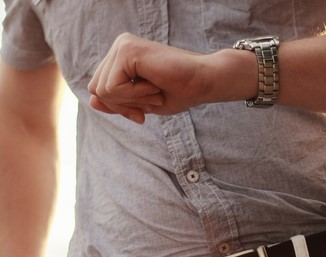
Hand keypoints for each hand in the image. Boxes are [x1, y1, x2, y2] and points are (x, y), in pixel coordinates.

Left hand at [88, 33, 211, 123]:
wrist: (203, 82)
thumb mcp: (142, 103)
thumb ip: (117, 101)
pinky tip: (154, 86)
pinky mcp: (127, 49)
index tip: (143, 113)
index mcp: (121, 56)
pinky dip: (134, 96)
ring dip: (131, 101)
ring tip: (155, 91)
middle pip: (96, 89)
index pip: (99, 89)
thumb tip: (92, 101)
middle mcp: (119, 46)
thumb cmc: (180, 91)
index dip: (119, 107)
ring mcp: (122, 45)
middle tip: (152, 101)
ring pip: (102, 89)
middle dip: (123, 105)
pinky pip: (112, 87)